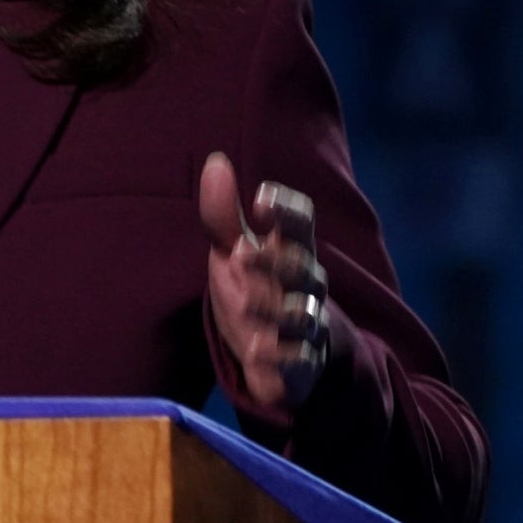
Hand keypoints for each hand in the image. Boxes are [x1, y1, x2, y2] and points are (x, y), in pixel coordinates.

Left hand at [199, 152, 330, 416]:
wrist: (275, 351)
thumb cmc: (256, 286)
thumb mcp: (233, 250)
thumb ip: (224, 213)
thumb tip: (215, 160)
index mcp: (291, 249)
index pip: (301, 222)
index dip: (286, 209)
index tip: (259, 199)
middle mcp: (306, 285)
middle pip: (303, 268)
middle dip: (276, 262)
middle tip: (240, 256)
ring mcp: (306, 324)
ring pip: (302, 314)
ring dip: (274, 309)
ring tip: (243, 304)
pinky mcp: (302, 362)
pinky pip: (299, 359)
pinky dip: (279, 356)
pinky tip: (255, 351)